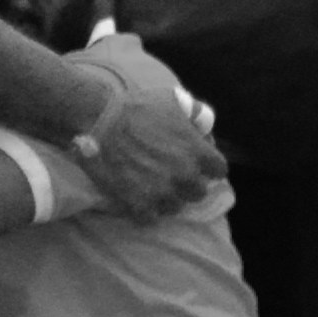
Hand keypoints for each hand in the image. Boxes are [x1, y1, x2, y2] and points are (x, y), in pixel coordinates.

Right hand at [74, 58, 225, 218]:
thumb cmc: (136, 106)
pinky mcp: (139, 203)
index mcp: (198, 152)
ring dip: (165, 198)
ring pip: (174, 206)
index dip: (207, 166)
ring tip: (150, 187)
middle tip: (170, 174)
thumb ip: (195, 114)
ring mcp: (163, 192)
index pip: (219, 170)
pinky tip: (135, 197)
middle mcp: (185, 175)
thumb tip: (204, 127)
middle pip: (198, 192)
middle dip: (186, 184)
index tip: (195, 163)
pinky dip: (143, 210)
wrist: (99, 118)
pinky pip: (149, 217)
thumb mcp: (174, 99)